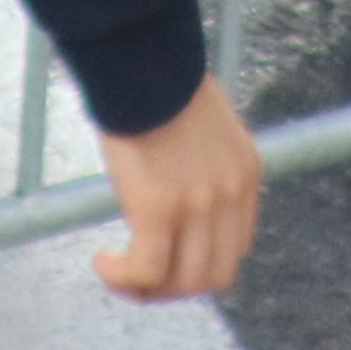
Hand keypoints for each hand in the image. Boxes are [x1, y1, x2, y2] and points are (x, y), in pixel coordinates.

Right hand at [93, 76, 262, 301]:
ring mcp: (198, 204)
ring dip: (148, 289)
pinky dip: (123, 278)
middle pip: (214, 275)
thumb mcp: (205, 127)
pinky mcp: (158, 209)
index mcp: (246, 175)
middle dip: (176, 287)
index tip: (168, 258)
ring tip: (119, 273)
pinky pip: (146, 271)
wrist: (142, 60)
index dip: (200, 265)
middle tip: (141, 278)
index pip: (236, 248)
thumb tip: (174, 185)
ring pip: (181, 282)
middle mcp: (230, 195)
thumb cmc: (160, 82)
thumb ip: (203, 164)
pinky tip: (104, 262)